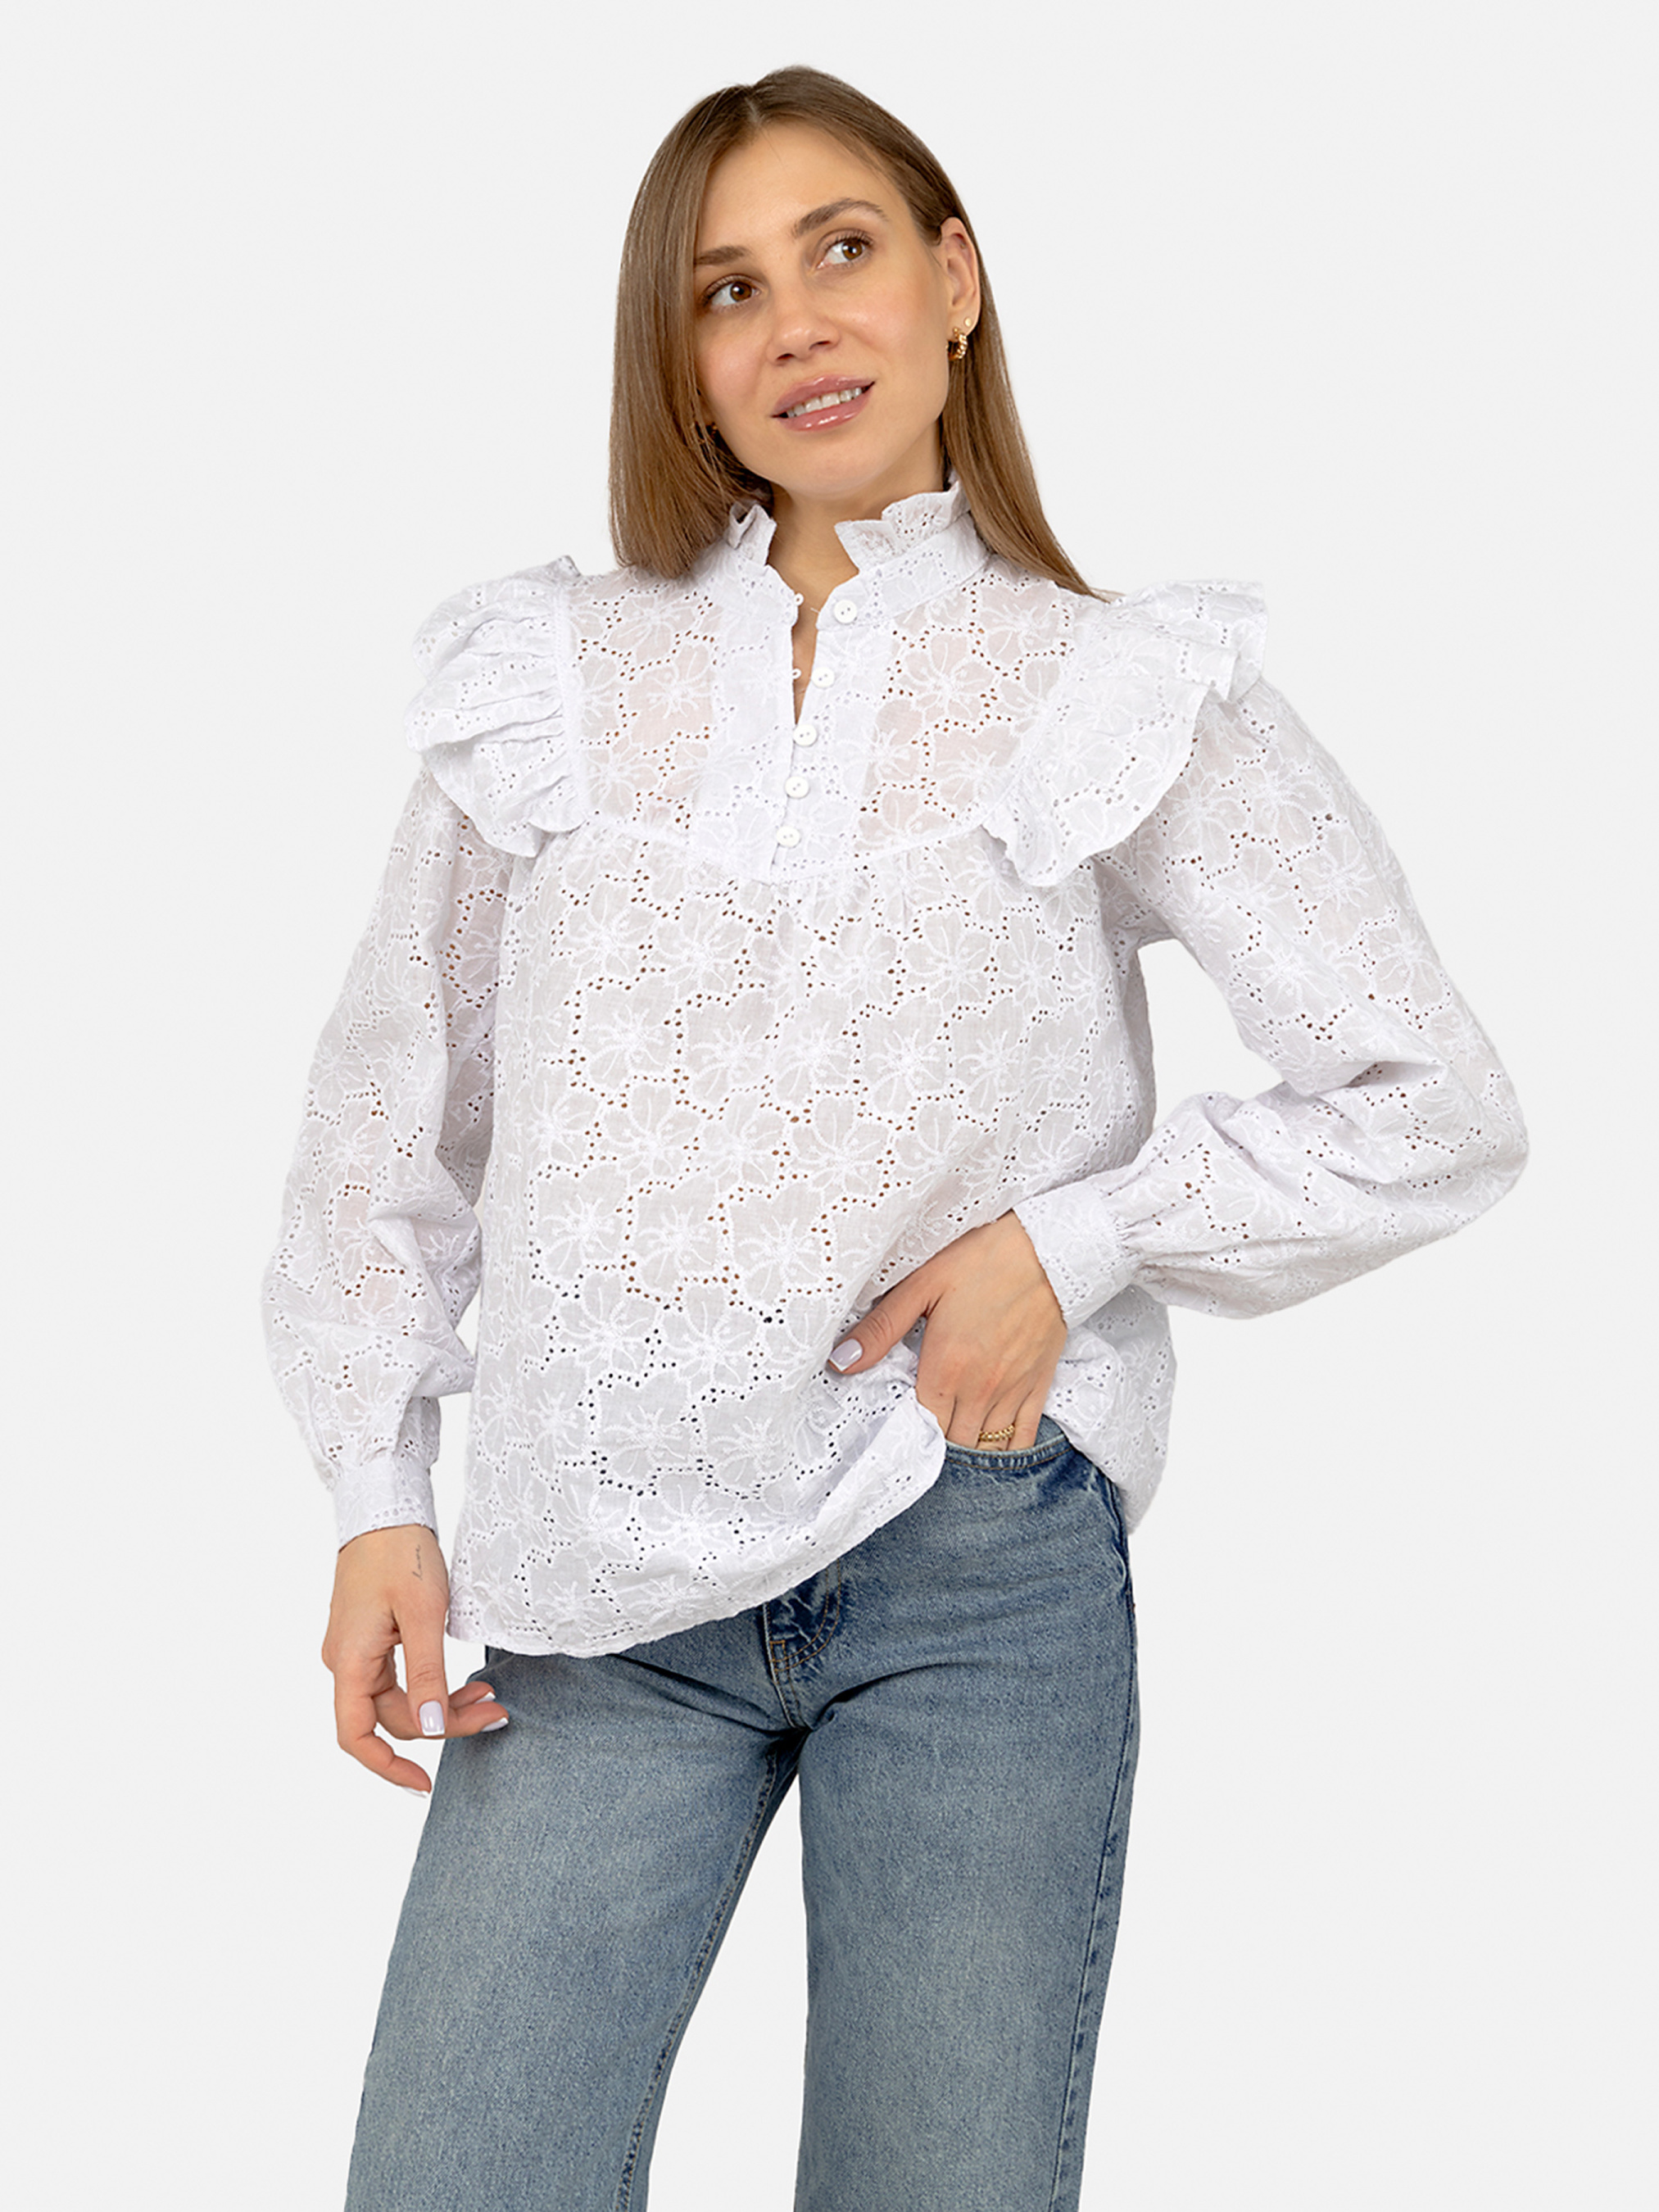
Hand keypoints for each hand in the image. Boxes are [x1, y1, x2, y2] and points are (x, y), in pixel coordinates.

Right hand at [322, 1523, 507, 1793]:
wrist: (385, 1507)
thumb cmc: (400, 1552)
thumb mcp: (423, 1613)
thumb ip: (427, 1674)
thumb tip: (431, 1729)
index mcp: (349, 1662)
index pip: (356, 1737)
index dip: (387, 1768)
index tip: (425, 1784)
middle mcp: (346, 1663)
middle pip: (392, 1718)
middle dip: (444, 1724)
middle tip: (495, 1712)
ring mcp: (358, 1651)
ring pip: (401, 1700)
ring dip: (443, 1704)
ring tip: (488, 1694)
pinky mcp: (373, 1638)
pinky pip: (401, 1678)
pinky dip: (434, 1684)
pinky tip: (464, 1679)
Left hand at [825, 1211, 1067, 1448]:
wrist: (1049, 1250)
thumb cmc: (982, 1261)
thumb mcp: (922, 1285)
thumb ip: (881, 1329)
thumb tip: (839, 1363)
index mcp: (946, 1368)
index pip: (921, 1426)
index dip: (909, 1432)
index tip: (899, 1427)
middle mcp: (980, 1389)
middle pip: (952, 1442)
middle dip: (936, 1444)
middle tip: (923, 1436)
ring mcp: (1013, 1391)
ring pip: (986, 1447)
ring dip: (967, 1450)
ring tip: (951, 1443)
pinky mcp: (1040, 1385)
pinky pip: (1023, 1437)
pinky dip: (1006, 1452)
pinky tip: (992, 1450)